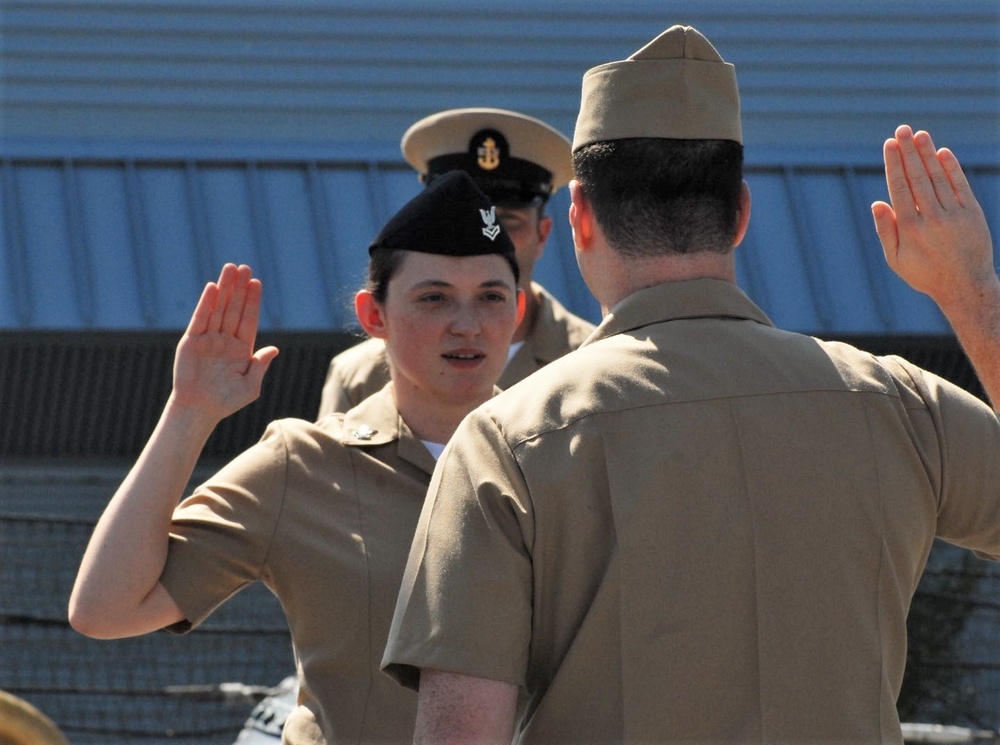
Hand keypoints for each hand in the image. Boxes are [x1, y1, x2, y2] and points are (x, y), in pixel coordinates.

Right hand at [170, 263, 278, 421]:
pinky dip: (206, 303)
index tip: (257, 282)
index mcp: (241, 348)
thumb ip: (259, 366)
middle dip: (239, 288)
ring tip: (230, 269)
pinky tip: (213, 287)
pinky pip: (200, 318)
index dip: (252, 301)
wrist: (199, 410)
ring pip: (218, 308)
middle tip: (245, 267)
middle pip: (234, 308)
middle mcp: (226, 340)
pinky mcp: (192, 341)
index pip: (248, 318)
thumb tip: (274, 349)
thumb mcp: (250, 386)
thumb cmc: (226, 401)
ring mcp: (209, 339)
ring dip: (224, 289)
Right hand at [871, 124, 995, 311]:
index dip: (894, 164)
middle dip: (908, 152)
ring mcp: (954, 214)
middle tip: (901, 130)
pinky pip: (960, 185)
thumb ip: (886, 231)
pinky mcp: (972, 213)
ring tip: (919, 135)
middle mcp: (932, 218)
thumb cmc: (925, 274)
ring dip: (928, 154)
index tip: (889, 145)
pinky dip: (951, 168)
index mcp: (910, 229)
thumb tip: (878, 203)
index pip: (900, 188)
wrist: (965, 286)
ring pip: (937, 178)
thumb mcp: (896, 260)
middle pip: (917, 177)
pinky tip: (942, 153)